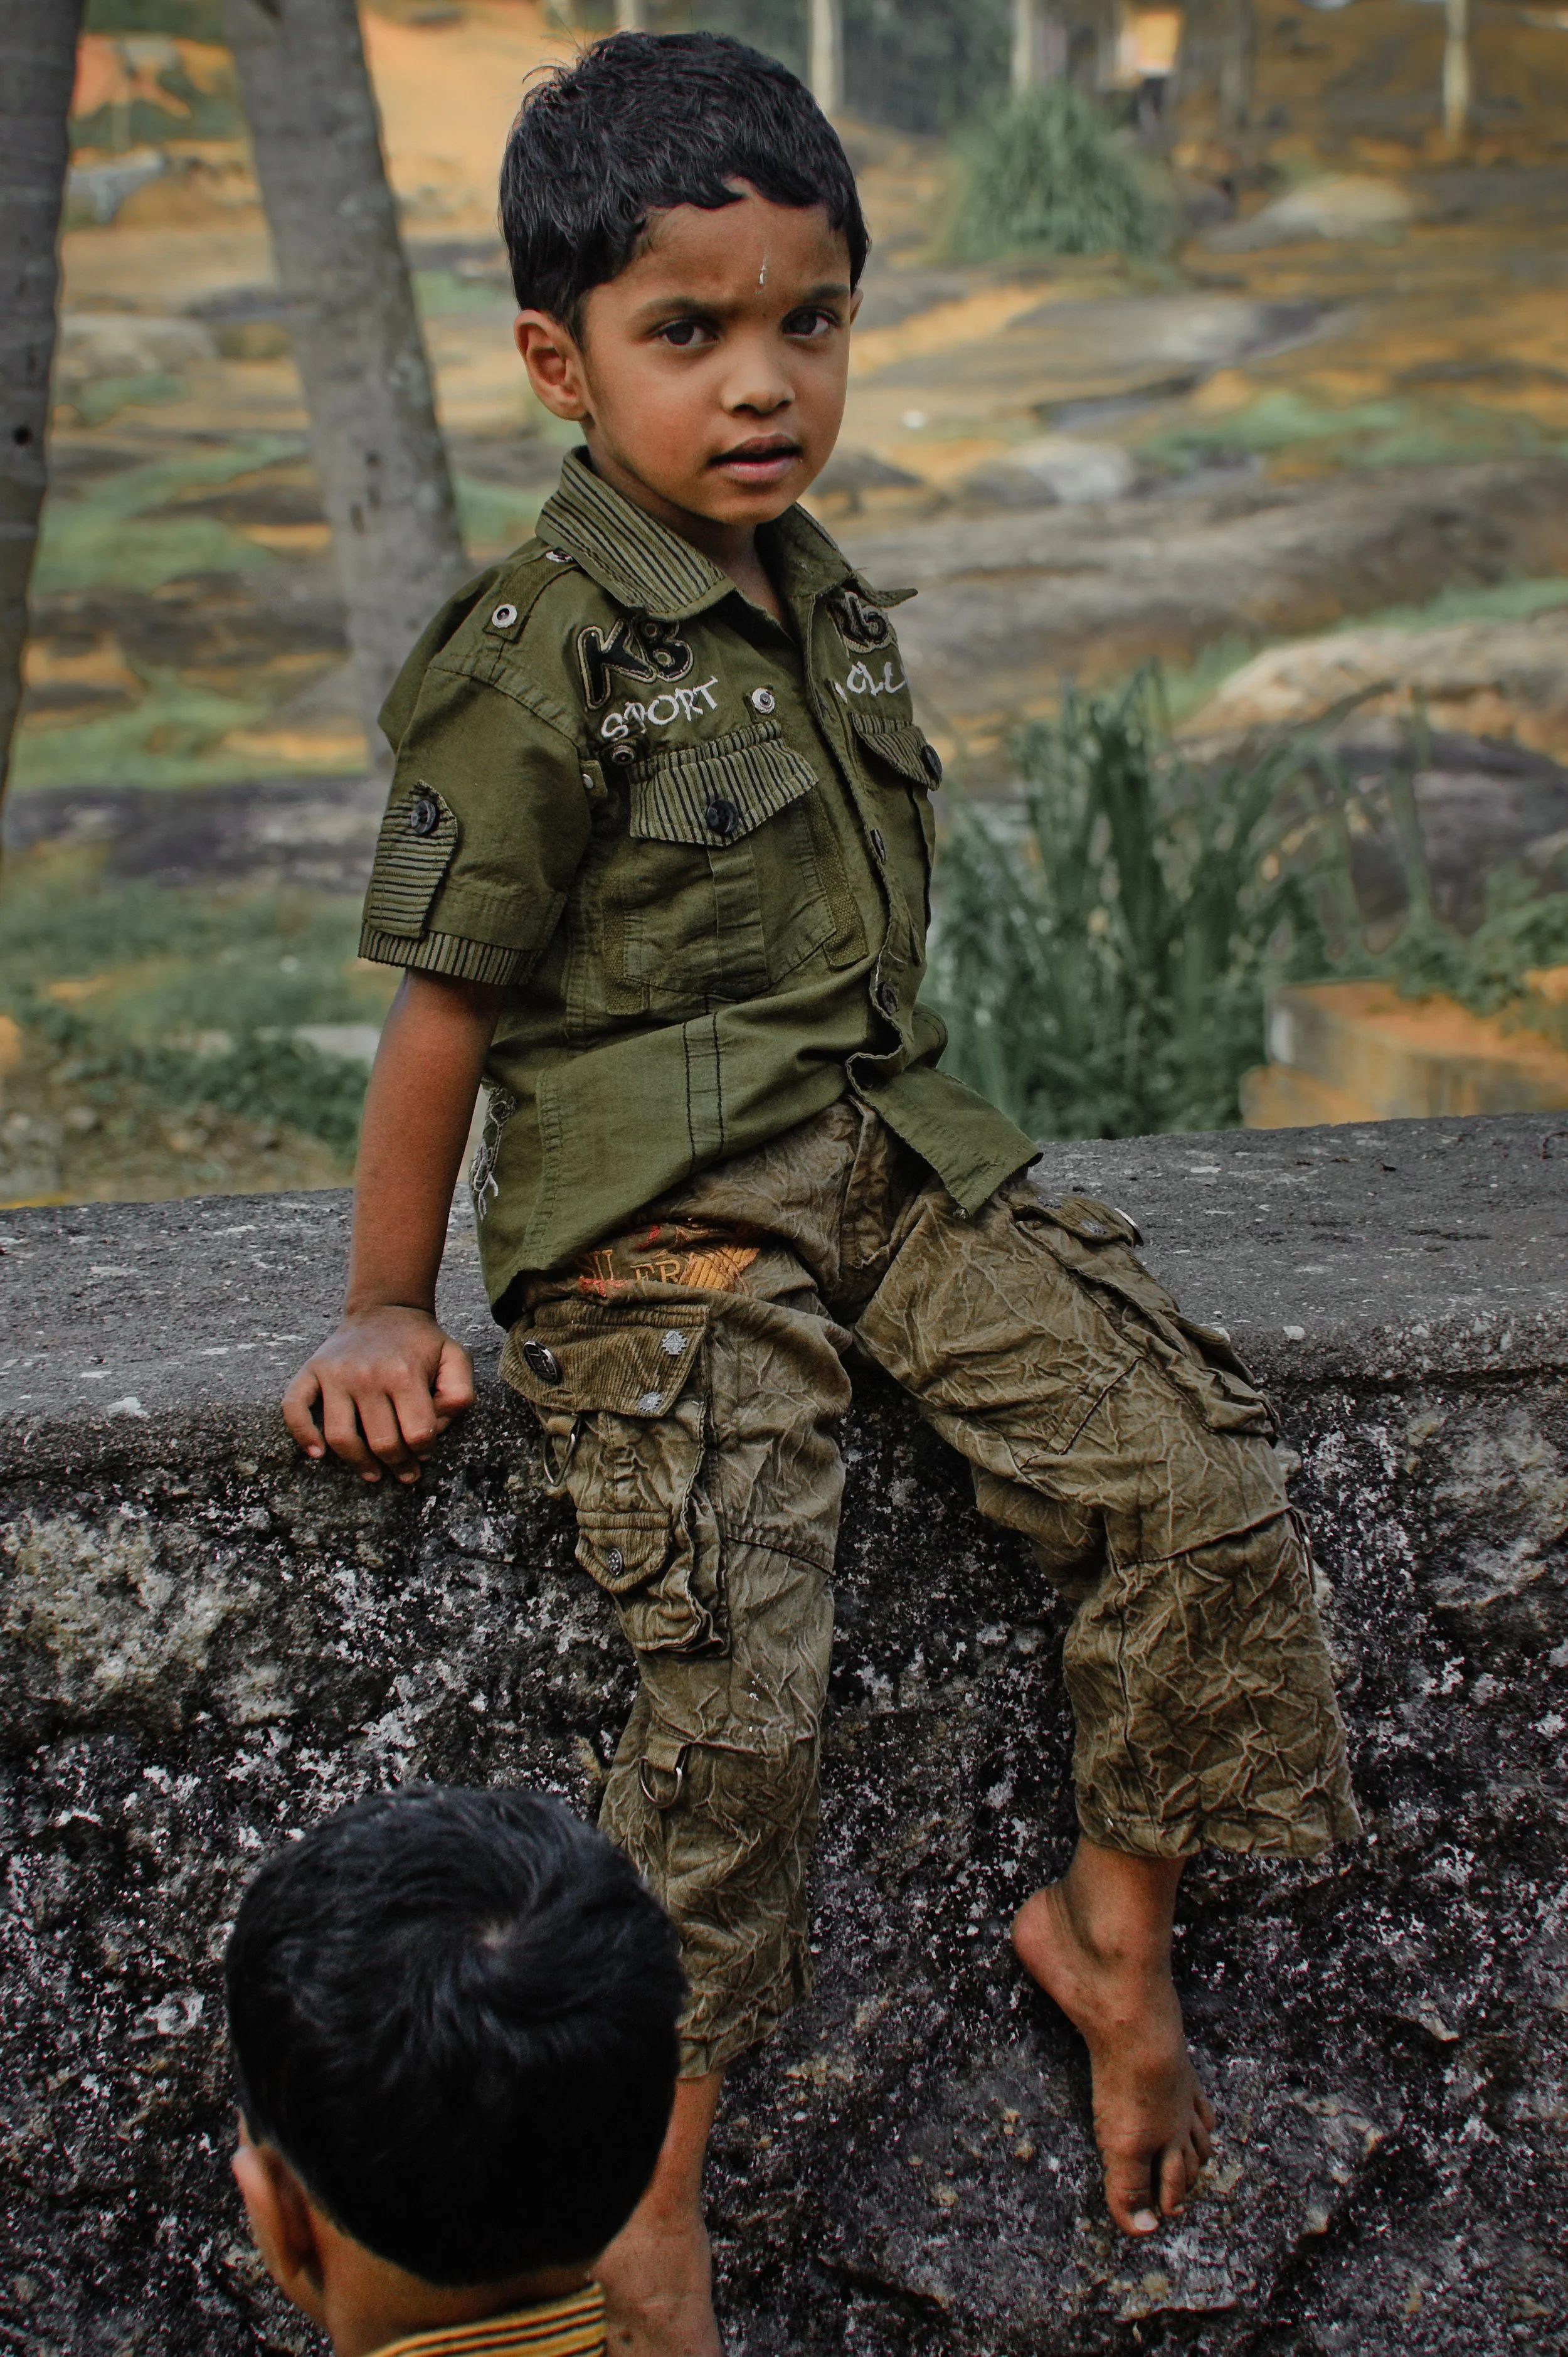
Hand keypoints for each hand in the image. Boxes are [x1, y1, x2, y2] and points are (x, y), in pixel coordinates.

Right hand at [281, 1305, 474, 1482]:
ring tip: (372, 1473)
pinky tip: (316, 1453)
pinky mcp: (311, 1371)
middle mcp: (367, 1375)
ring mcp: (335, 1374)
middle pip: (381, 1442)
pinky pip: (295, 1408)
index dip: (424, 1450)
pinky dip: (302, 1434)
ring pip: (341, 1437)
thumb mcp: (455, 1359)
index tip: (424, 1451)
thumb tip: (436, 1427)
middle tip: (404, 1472)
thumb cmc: (421, 1342)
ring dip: (358, 1464)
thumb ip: (459, 1394)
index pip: (416, 1434)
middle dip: (397, 1465)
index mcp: (404, 1374)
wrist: (385, 1309)